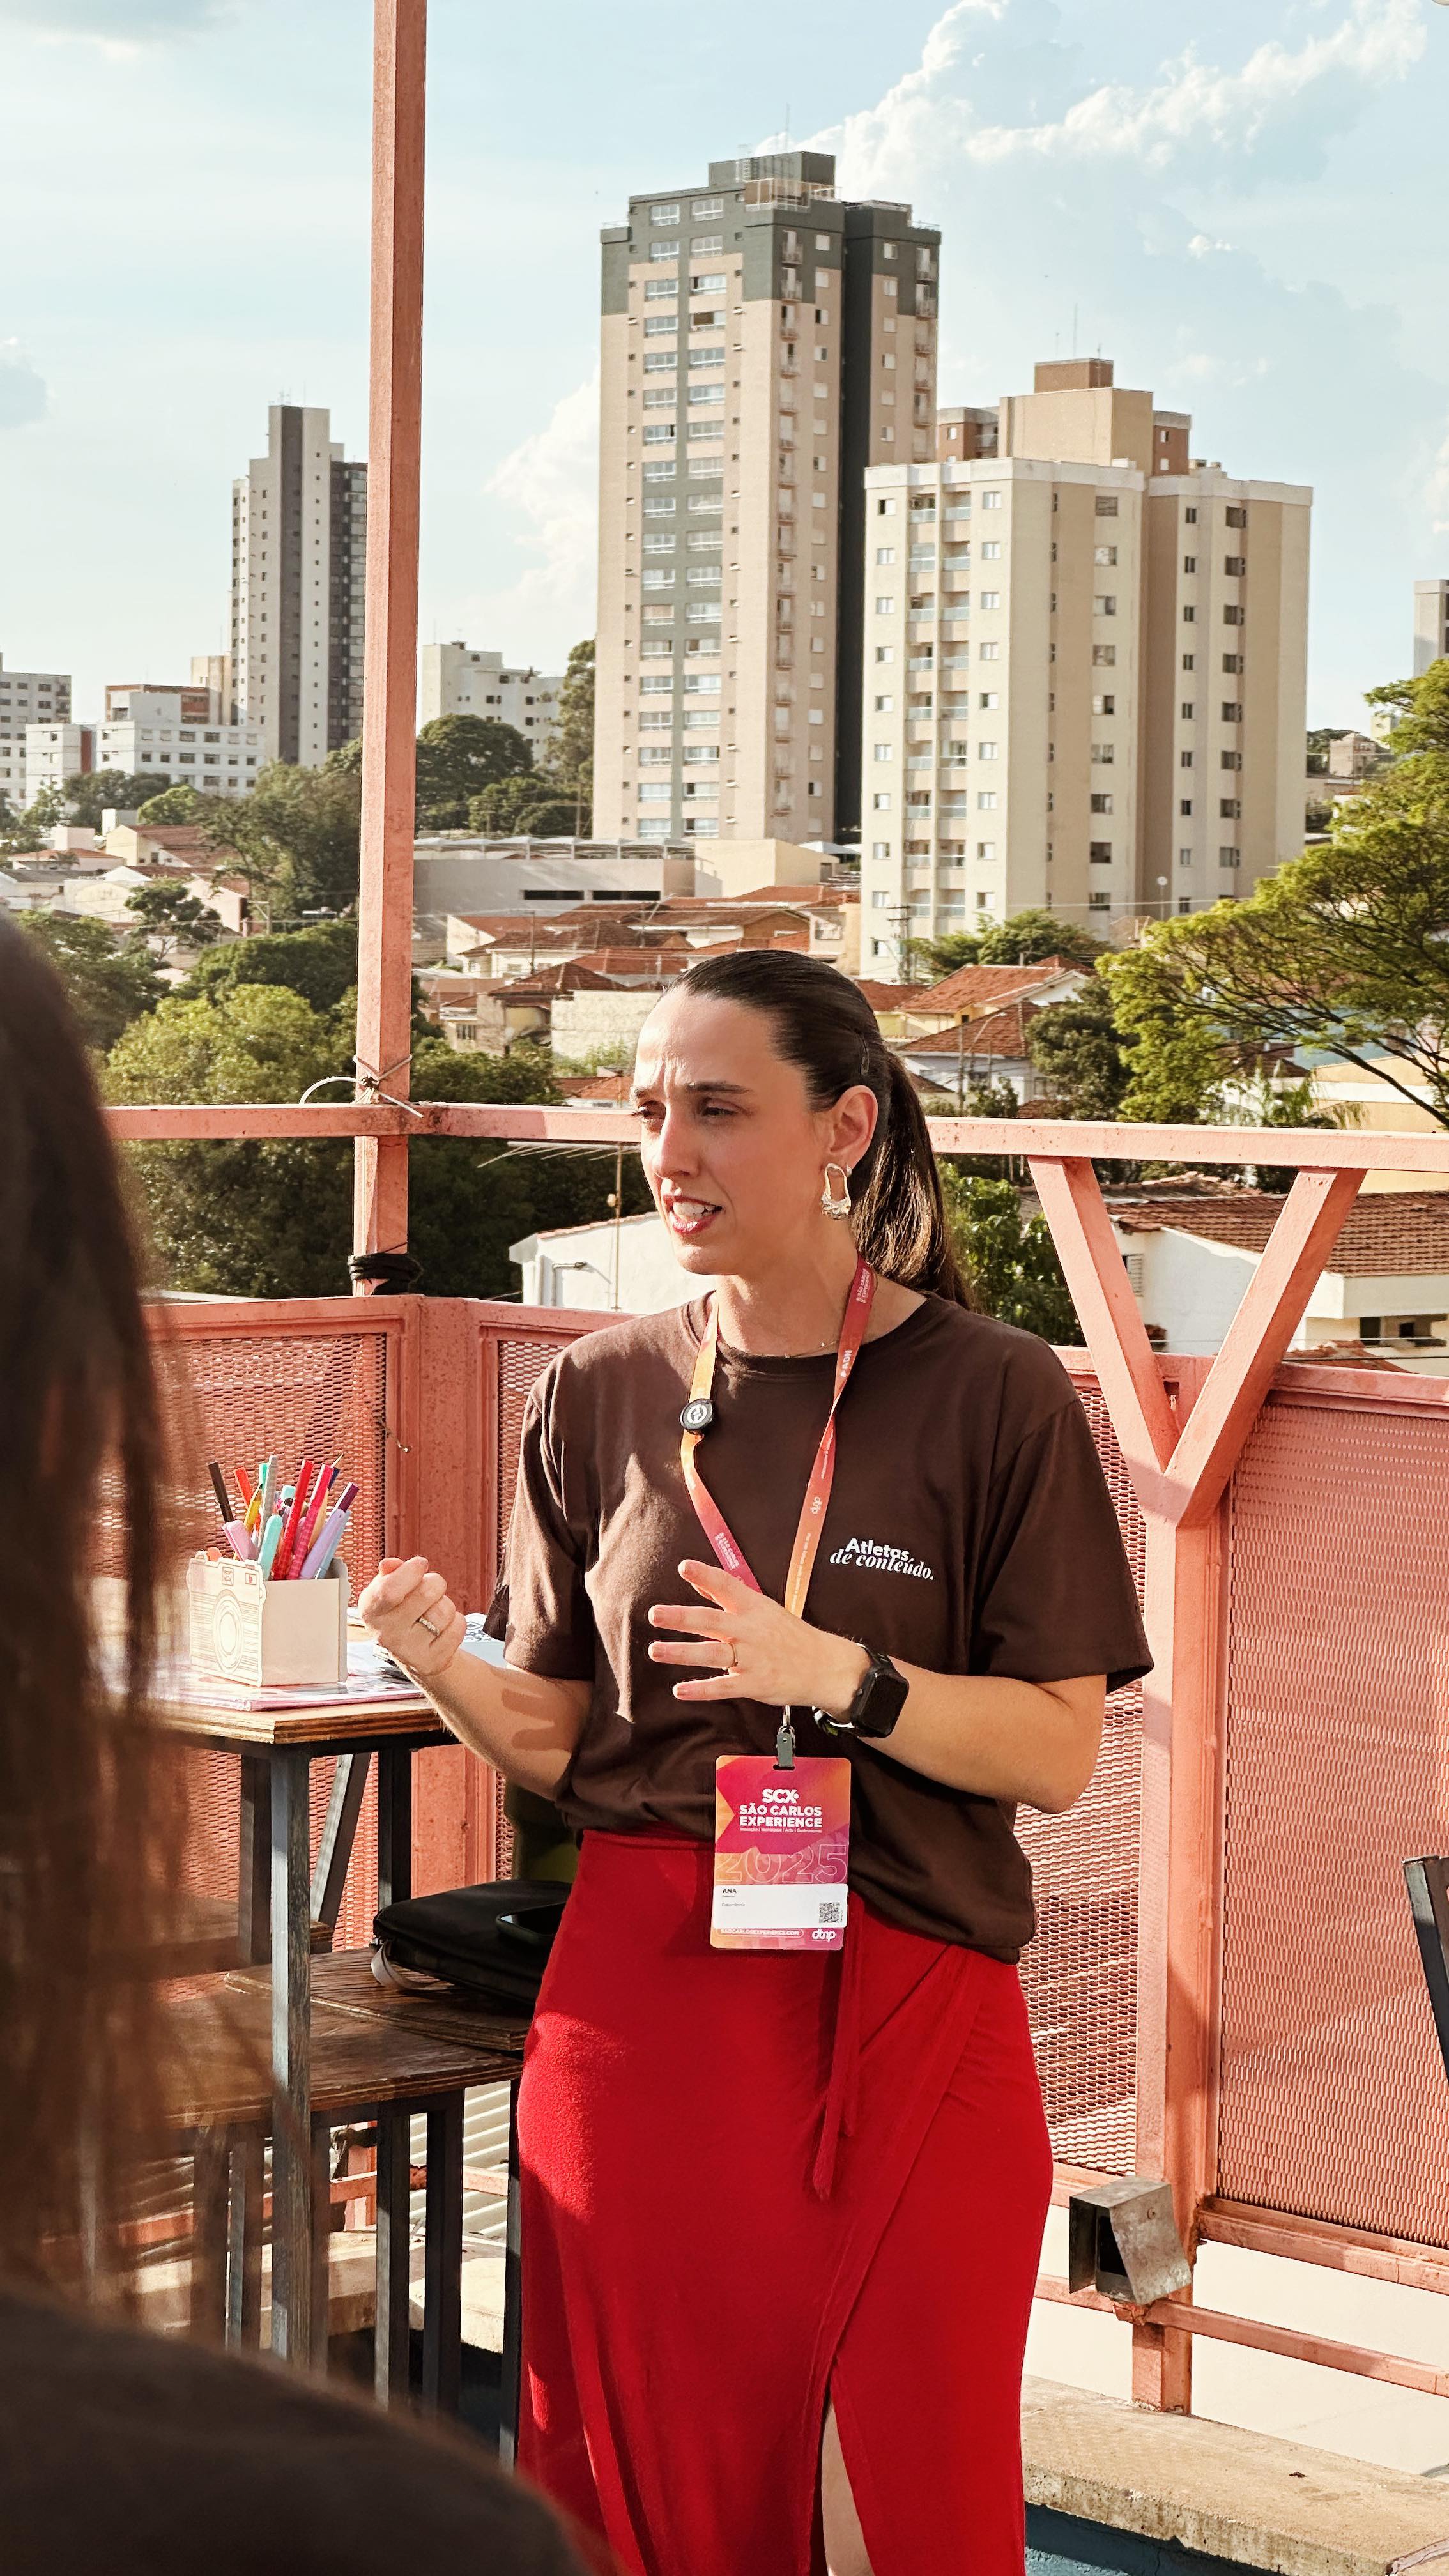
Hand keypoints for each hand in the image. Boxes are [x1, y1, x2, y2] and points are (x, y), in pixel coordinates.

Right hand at [359, 1555, 466, 1680]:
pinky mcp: (432, 1661)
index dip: (411, 1571)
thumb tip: (390, 1564)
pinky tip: (442, 1628)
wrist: (415, 1652)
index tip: (420, 1564)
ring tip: (434, 1611)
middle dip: (435, 1582)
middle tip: (431, 1588)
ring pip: (444, 1611)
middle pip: (425, 1593)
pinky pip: (458, 1627)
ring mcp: (409, 1651)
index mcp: (371, 1611)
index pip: (389, 1590)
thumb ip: (390, 1573)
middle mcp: (386, 1633)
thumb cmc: (402, 1612)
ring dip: (445, 1604)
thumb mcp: (389, 1589)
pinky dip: (456, 1621)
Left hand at [647, 1559, 868, 1715]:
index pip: (727, 1586)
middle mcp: (750, 1630)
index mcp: (754, 1608)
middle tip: (654, 1614)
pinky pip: (723, 1687)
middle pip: (711, 1621)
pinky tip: (680, 1690)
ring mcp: (752, 1658)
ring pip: (711, 1654)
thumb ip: (728, 1596)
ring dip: (681, 1653)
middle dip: (681, 1617)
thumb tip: (697, 1580)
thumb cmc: (790, 1635)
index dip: (706, 1575)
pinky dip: (701, 1689)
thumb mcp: (763, 1609)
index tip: (684, 1566)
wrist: (825, 1667)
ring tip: (655, 1651)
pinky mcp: (754, 1683)